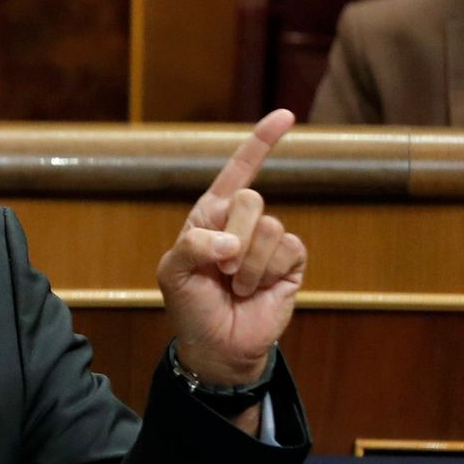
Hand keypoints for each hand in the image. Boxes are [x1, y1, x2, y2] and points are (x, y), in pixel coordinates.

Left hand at [156, 109, 306, 385]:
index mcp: (212, 214)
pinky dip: (266, 273)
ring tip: (235, 286)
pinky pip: (287, 249)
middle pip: (252, 198)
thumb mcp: (173, 273)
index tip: (286, 116)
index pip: (238, 170)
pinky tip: (256, 291)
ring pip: (270, 227)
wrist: (217, 346)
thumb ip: (191, 245)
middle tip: (219, 268)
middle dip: (233, 236)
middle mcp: (243, 222)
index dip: (260, 142)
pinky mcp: (290, 263)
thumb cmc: (191, 306)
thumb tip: (230, 242)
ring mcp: (269, 241)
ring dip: (247, 265)